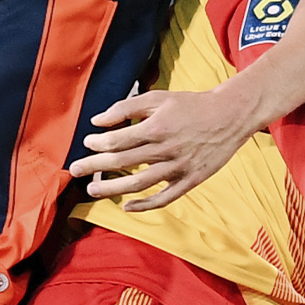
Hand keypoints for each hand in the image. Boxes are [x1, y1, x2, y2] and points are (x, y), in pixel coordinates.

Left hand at [67, 87, 259, 210]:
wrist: (229, 116)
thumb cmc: (191, 104)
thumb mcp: (158, 97)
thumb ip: (126, 107)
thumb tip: (97, 120)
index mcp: (155, 128)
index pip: (117, 141)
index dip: (97, 144)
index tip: (87, 143)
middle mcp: (165, 150)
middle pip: (121, 163)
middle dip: (94, 167)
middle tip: (75, 170)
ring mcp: (178, 168)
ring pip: (138, 184)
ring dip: (112, 189)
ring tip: (92, 190)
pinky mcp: (190, 181)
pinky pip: (164, 198)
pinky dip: (144, 205)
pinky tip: (127, 206)